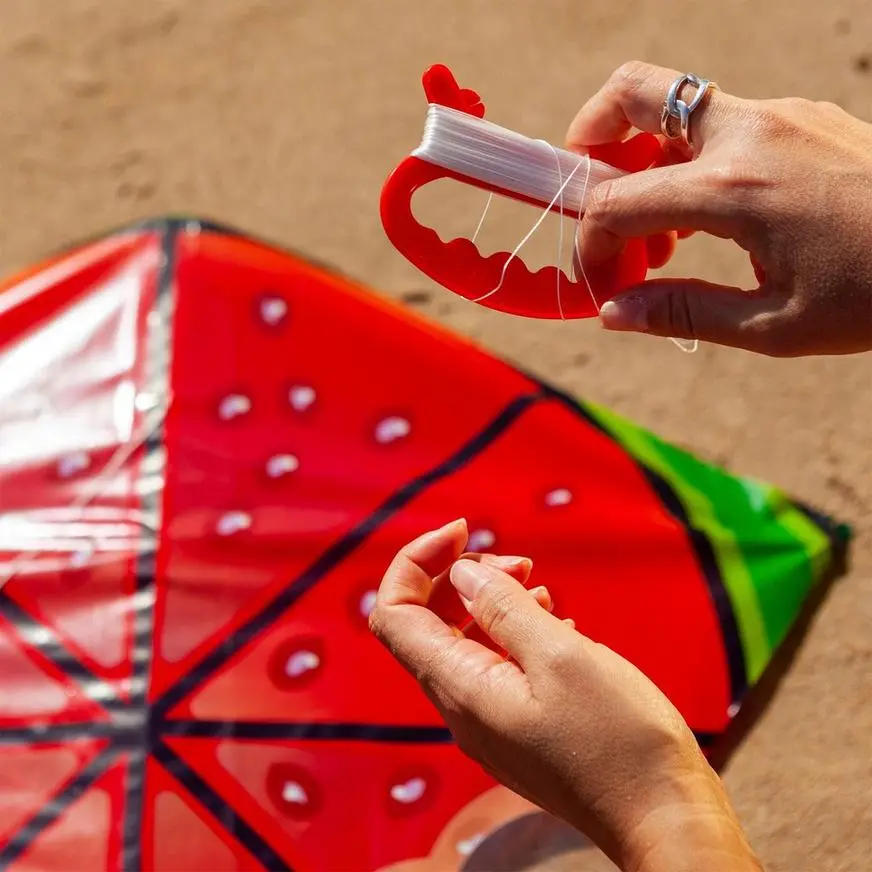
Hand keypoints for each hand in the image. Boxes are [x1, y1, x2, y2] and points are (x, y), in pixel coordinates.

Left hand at [369, 519, 760, 871]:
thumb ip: (501, 608)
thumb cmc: (618, 738)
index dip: (415, 562)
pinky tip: (554, 622)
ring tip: (540, 586)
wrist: (661, 815)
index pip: (394, 614)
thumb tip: (460, 572)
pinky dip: (513, 632)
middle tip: (519, 561)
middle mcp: (461, 708)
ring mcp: (487, 722)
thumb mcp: (560, 655)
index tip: (464, 531)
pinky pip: (494, 665)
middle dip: (460, 576)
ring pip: (463, 641)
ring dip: (491, 601)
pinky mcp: (516, 727)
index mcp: (459, 688)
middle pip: (425, 622)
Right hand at [567, 60, 871, 356]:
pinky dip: (694, 161)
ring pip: (678, 107)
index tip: (601, 283)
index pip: (615, 201)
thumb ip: (681, 313)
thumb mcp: (772, 325)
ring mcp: (780, 116)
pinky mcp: (803, 118)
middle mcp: (749, 134)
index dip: (590, 245)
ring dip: (646, 160)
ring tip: (664, 235)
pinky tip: (714, 218)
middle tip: (585, 185)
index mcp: (733, 191)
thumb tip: (612, 313)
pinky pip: (724, 122)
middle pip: (636, 91)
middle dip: (590, 134)